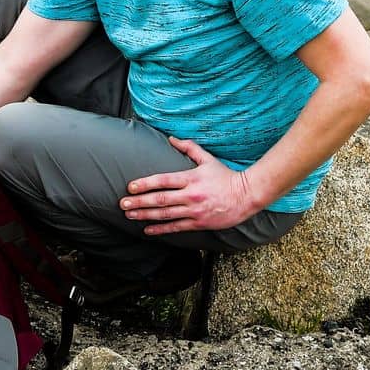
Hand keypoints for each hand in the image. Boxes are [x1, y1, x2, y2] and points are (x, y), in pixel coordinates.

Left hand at [119, 137, 260, 233]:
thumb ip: (189, 148)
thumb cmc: (225, 176)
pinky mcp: (199, 223)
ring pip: (166, 215)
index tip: (130, 187)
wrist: (247, 196)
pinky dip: (161, 229)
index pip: (163, 181)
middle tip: (122, 204)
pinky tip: (147, 230)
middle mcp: (191, 196)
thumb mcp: (208, 159)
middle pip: (161, 199)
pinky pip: (177, 227)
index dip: (145, 184)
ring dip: (146, 216)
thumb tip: (171, 139)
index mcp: (191, 178)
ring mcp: (195, 211)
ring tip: (130, 215)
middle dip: (139, 202)